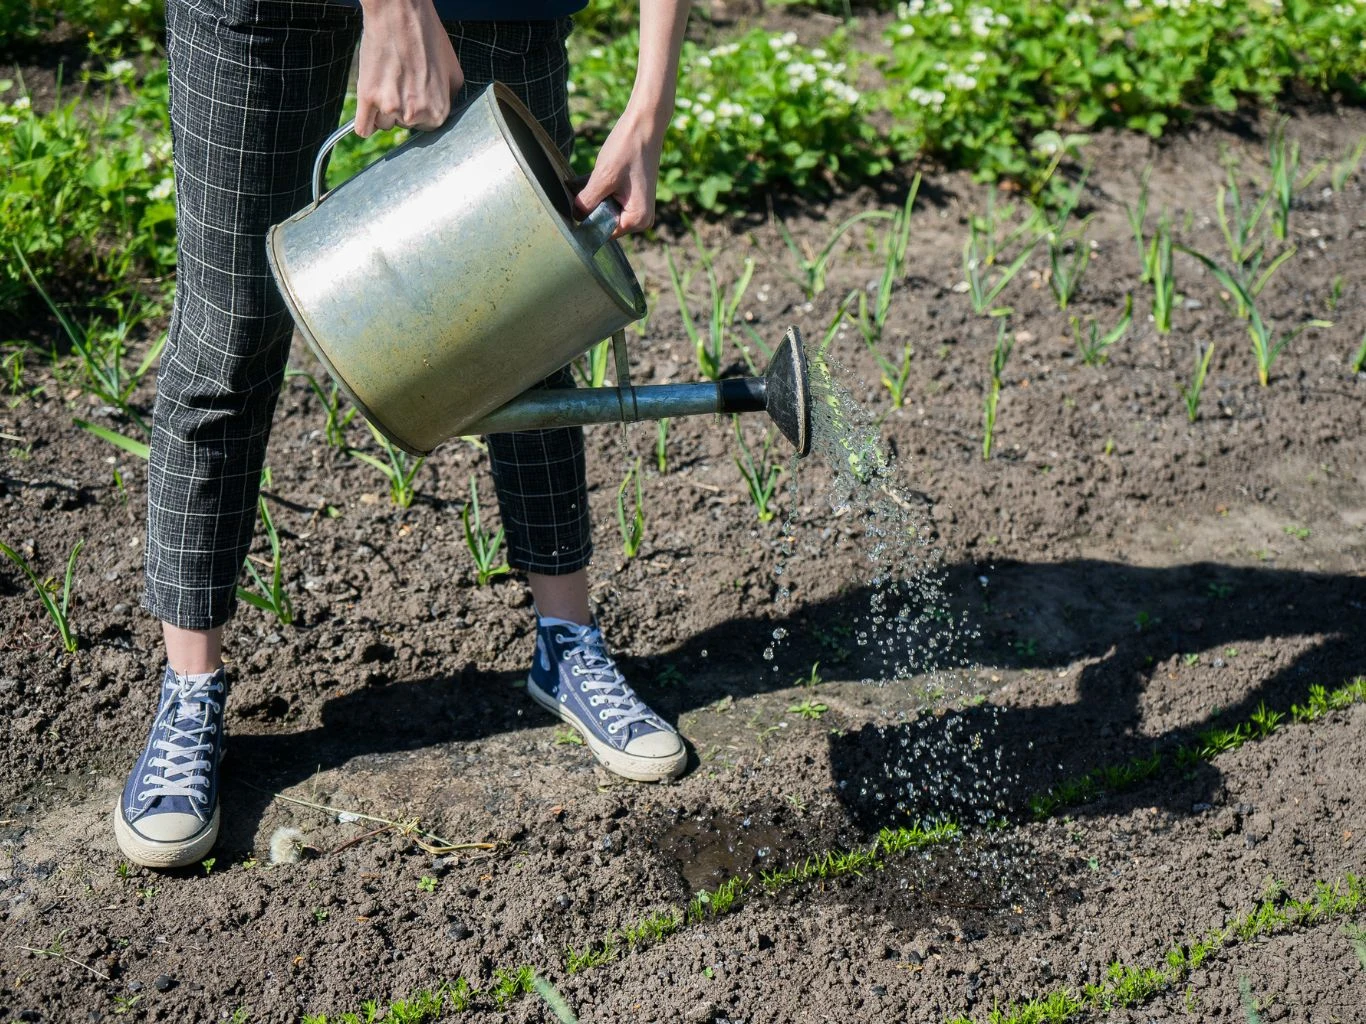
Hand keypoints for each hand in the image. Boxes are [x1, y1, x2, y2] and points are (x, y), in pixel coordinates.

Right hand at [355, 0, 463, 137]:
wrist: (399, 14)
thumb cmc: (427, 36)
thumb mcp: (453, 71)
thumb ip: (449, 97)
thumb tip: (443, 108)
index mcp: (438, 112)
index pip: (425, 126)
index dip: (419, 109)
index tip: (414, 93)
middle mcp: (415, 115)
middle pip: (402, 125)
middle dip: (401, 107)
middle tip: (400, 80)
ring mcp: (390, 107)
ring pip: (383, 124)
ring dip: (382, 109)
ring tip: (386, 82)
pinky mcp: (368, 98)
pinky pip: (363, 128)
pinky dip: (365, 123)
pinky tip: (368, 112)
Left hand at [573, 105, 667, 236]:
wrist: (645, 124)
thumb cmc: (627, 149)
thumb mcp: (603, 178)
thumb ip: (587, 202)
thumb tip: (574, 217)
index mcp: (638, 219)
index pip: (604, 232)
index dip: (587, 220)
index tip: (574, 205)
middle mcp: (641, 218)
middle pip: (605, 221)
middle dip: (590, 206)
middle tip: (580, 188)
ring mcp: (638, 206)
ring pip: (605, 209)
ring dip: (592, 196)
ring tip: (587, 179)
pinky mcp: (633, 195)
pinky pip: (610, 199)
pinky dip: (599, 189)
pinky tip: (592, 176)